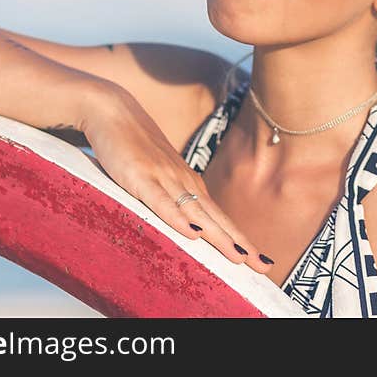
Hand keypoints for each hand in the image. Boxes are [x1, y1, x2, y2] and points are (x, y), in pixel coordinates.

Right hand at [79, 82, 274, 276]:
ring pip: (196, 213)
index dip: (239, 238)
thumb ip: (169, 196)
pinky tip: (193, 234)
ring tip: (240, 258)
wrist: (112, 111)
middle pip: (216, 218)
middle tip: (264, 266)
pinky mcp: (140, 177)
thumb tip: (184, 221)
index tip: (259, 260)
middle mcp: (183, 181)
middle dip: (240, 243)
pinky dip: (178, 218)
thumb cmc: (133, 145)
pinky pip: (162, 201)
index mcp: (188, 183)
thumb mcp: (155, 175)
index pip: (219, 216)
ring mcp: (163, 178)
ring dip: (219, 236)